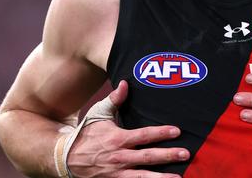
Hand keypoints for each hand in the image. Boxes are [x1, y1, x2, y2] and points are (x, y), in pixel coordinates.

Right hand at [67, 80, 189, 177]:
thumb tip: (125, 83)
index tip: (176, 131)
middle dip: (167, 156)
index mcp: (118, 139)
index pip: (144, 135)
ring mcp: (117, 173)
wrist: (65, 157)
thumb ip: (115, 100)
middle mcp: (119, 157)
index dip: (161, 133)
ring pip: (142, 177)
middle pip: (148, 157)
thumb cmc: (86, 133)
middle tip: (186, 154)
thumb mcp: (99, 113)